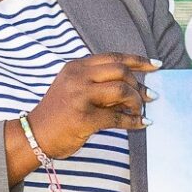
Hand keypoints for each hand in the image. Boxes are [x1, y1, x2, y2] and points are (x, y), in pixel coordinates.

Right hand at [24, 54, 160, 162]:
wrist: (35, 134)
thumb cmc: (60, 113)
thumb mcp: (76, 89)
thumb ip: (101, 84)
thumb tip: (136, 88)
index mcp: (76, 67)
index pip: (113, 57)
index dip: (138, 61)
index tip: (156, 66)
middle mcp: (78, 77)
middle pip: (121, 71)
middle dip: (139, 84)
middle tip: (149, 97)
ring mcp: (80, 96)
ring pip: (122, 91)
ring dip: (137, 102)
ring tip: (139, 111)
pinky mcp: (84, 117)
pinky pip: (118, 117)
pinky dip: (134, 121)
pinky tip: (142, 124)